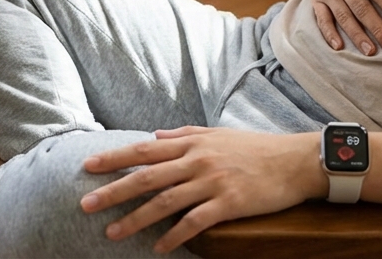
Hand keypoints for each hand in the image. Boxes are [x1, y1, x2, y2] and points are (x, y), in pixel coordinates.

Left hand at [80, 127, 321, 253]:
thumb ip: (184, 134)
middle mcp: (197, 160)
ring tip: (113, 233)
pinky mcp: (229, 203)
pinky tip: (159, 247)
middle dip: (113, 191)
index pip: (144, 150)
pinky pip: (195, 222)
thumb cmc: (256, 147)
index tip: (87, 166)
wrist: (295, 161)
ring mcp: (213, 182)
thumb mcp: (218, 134)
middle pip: (146, 177)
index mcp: (192, 142)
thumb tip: (155, 136)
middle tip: (85, 204)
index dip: (114, 158)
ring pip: (165, 202)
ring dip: (136, 219)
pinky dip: (174, 235)